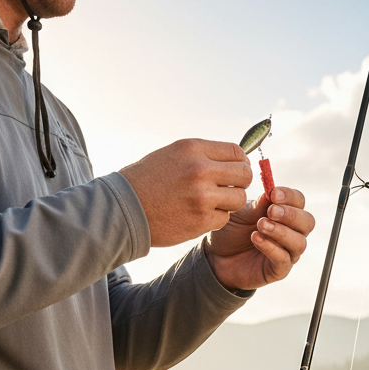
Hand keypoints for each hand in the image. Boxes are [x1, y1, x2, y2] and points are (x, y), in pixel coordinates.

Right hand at [120, 140, 250, 247]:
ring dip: (229, 202)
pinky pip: (225, 218)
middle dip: (241, 182)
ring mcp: (202, 196)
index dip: (241, 162)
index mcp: (193, 149)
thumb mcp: (173, 155)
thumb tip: (235, 159)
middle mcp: (200, 170)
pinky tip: (199, 214)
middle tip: (230, 188)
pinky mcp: (201, 220)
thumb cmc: (147, 180)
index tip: (236, 170)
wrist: (123, 208)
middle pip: (245, 175)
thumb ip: (203, 156)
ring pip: (239, 199)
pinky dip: (216, 218)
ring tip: (212, 202)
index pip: (236, 151)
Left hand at [203, 185, 314, 290]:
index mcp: (285, 214)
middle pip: (308, 222)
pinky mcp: (278, 270)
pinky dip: (271, 247)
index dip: (290, 196)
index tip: (273, 193)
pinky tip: (255, 238)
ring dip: (281, 232)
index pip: (299, 202)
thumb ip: (258, 205)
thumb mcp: (242, 213)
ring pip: (299, 242)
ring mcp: (288, 253)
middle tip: (271, 211)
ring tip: (260, 225)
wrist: (216, 256)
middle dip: (291, 215)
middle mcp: (292, 233)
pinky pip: (284, 260)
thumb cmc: (233, 231)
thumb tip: (271, 190)